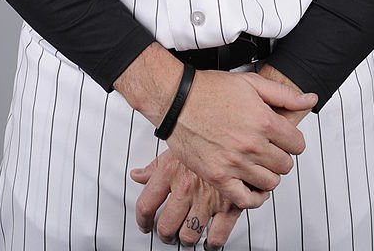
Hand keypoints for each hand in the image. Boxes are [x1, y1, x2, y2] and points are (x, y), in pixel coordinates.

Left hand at [130, 148, 252, 247]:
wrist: (236, 132)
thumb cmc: (206, 137)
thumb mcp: (176, 148)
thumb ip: (155, 167)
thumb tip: (137, 176)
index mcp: (170, 172)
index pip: (146, 205)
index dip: (143, 220)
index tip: (145, 224)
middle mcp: (186, 187)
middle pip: (166, 226)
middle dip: (165, 233)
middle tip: (167, 232)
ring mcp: (207, 199)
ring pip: (188, 236)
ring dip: (186, 239)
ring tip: (187, 235)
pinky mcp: (229, 206)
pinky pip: (216, 237)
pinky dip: (211, 243)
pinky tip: (209, 240)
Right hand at [165, 69, 316, 208]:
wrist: (177, 100)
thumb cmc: (210, 89)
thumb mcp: (251, 83)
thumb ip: (283, 94)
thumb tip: (309, 99)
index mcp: (264, 120)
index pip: (297, 144)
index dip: (292, 141)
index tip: (283, 139)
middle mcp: (252, 144)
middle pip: (285, 165)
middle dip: (280, 157)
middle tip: (269, 150)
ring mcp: (235, 163)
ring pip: (270, 183)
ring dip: (268, 175)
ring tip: (258, 164)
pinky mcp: (218, 176)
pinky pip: (246, 199)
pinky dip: (253, 197)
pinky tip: (251, 186)